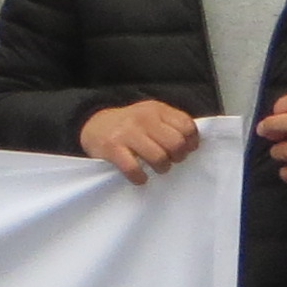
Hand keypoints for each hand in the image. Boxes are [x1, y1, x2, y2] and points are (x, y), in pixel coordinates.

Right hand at [78, 99, 202, 182]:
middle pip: (176, 143)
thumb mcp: (151, 115)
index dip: (191, 142)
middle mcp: (143, 118)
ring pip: (159, 157)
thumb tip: (192, 144)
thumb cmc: (129, 125)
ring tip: (156, 168)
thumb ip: (171, 124)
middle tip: (170, 160)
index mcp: (156, 109)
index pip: (186, 126)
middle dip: (177, 157)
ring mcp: (127, 133)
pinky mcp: (112, 148)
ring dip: (161, 168)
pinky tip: (140, 176)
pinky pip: (134, 169)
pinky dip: (140, 177)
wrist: (93, 125)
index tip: (186, 150)